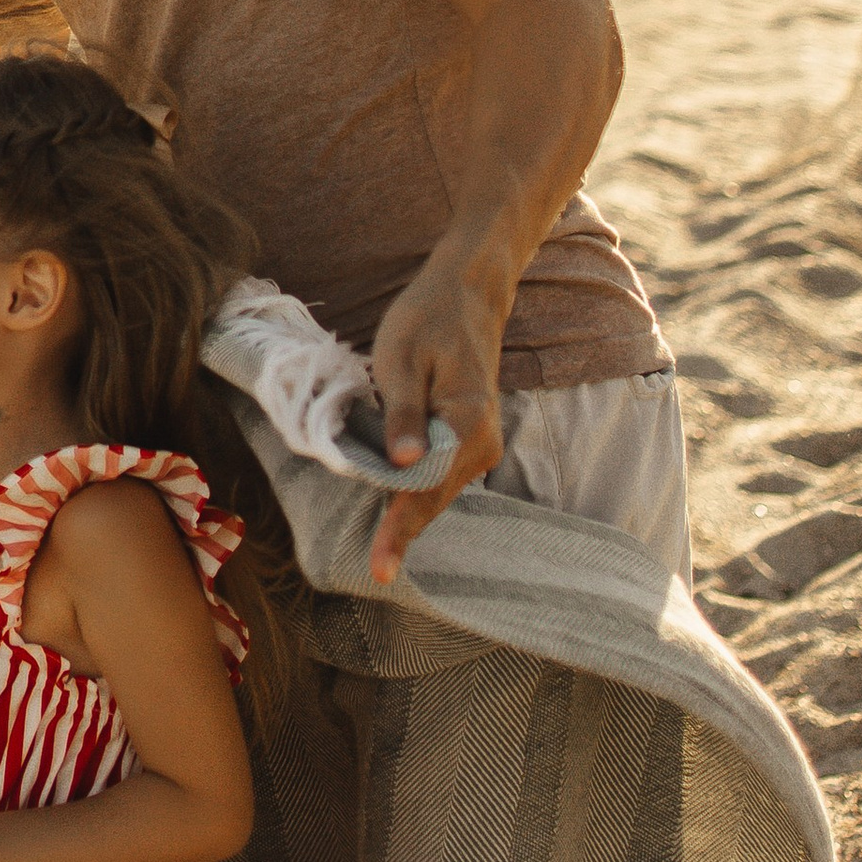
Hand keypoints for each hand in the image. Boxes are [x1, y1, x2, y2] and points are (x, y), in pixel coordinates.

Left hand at [367, 255, 507, 583]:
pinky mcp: (471, 438)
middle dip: (405, 530)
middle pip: (435, 498)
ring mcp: (481, 442)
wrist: (467, 294)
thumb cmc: (428, 319)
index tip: (383, 568)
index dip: (401, 529)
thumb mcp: (402, 359)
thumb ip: (402, 412)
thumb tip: (401, 464)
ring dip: (411, 511)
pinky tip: (395, 503)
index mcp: (466, 424)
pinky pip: (442, 474)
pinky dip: (419, 490)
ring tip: (384, 548)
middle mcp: (482, 442)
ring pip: (439, 489)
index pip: (427, 489)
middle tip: (379, 567)